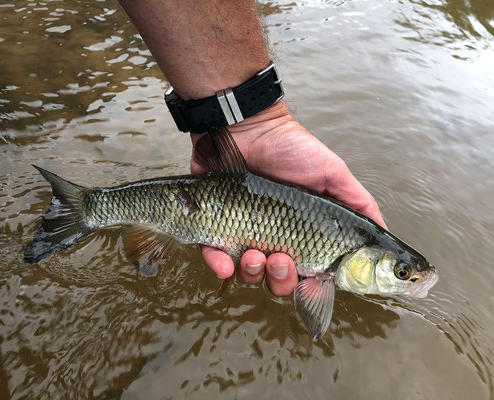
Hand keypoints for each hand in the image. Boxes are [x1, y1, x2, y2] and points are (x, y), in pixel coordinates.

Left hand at [191, 101, 386, 295]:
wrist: (247, 127)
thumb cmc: (293, 149)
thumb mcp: (334, 174)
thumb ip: (358, 204)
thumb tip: (384, 235)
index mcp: (302, 234)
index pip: (309, 273)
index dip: (309, 284)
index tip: (310, 280)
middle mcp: (274, 239)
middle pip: (279, 281)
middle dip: (281, 278)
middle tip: (280, 258)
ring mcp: (244, 235)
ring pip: (249, 275)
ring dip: (253, 272)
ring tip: (254, 252)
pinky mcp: (215, 228)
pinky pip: (215, 259)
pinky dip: (219, 265)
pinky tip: (225, 262)